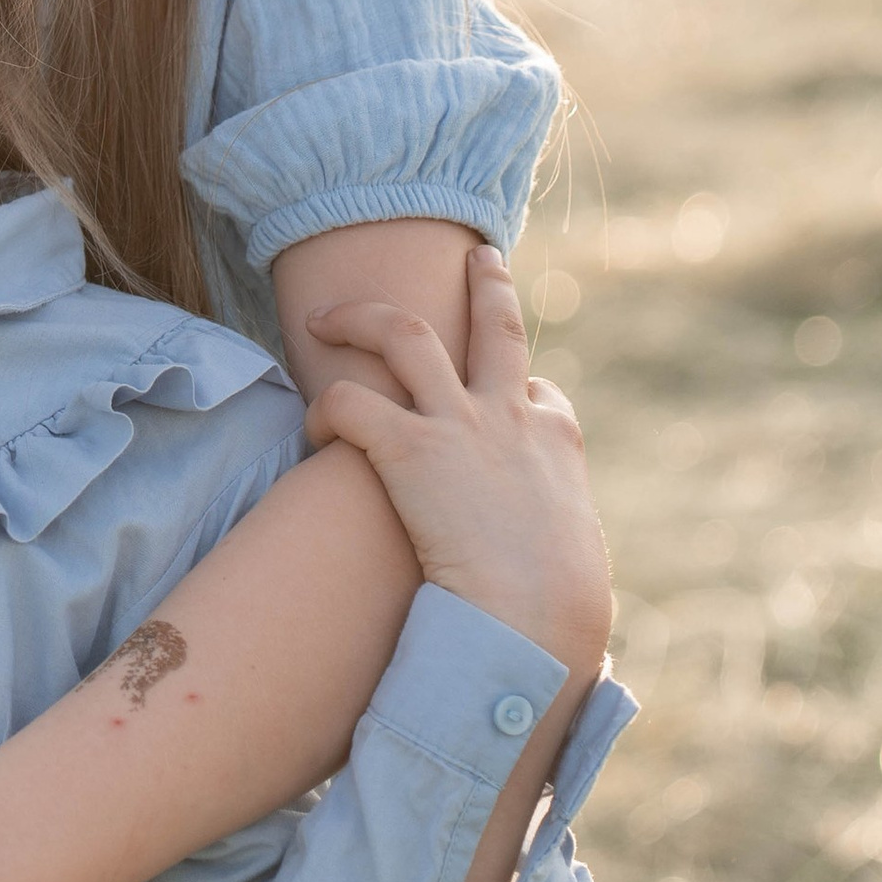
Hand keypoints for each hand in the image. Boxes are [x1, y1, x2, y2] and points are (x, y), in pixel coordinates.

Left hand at [303, 244, 611, 675]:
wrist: (536, 622)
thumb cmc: (554, 614)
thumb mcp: (569, 559)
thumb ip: (547, 539)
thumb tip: (550, 574)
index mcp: (557, 438)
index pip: (536, 389)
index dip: (512, 389)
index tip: (493, 403)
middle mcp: (511, 414)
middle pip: (497, 325)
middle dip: (487, 286)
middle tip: (478, 258)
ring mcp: (461, 424)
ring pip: (407, 332)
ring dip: (362, 315)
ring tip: (323, 314)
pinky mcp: (411, 450)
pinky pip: (352, 403)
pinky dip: (325, 408)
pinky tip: (313, 429)